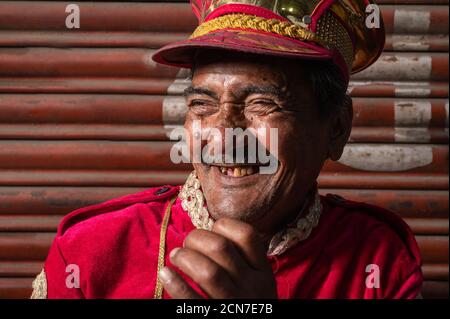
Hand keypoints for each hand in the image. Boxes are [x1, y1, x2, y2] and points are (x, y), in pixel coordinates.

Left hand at [158, 218, 276, 298]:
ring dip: (185, 258)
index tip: (213, 229)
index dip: (225, 226)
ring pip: (208, 271)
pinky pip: (192, 301)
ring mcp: (234, 305)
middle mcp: (252, 287)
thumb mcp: (257, 284)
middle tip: (186, 243)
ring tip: (175, 256)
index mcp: (263, 273)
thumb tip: (208, 233)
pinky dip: (175, 284)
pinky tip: (165, 274)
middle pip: (221, 248)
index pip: (248, 236)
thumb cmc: (248, 305)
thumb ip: (243, 262)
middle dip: (197, 238)